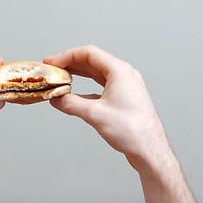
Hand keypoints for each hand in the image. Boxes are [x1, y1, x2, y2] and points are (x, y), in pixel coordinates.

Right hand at [44, 45, 197, 202]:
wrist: (149, 149)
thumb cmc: (131, 130)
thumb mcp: (94, 114)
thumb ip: (70, 104)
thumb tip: (55, 99)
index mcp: (119, 71)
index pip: (89, 53)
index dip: (67, 56)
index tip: (53, 63)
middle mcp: (123, 75)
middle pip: (91, 61)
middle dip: (70, 63)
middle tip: (52, 67)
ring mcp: (123, 86)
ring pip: (95, 73)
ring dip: (77, 74)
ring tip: (61, 76)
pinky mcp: (122, 97)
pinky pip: (100, 86)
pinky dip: (85, 87)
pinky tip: (74, 93)